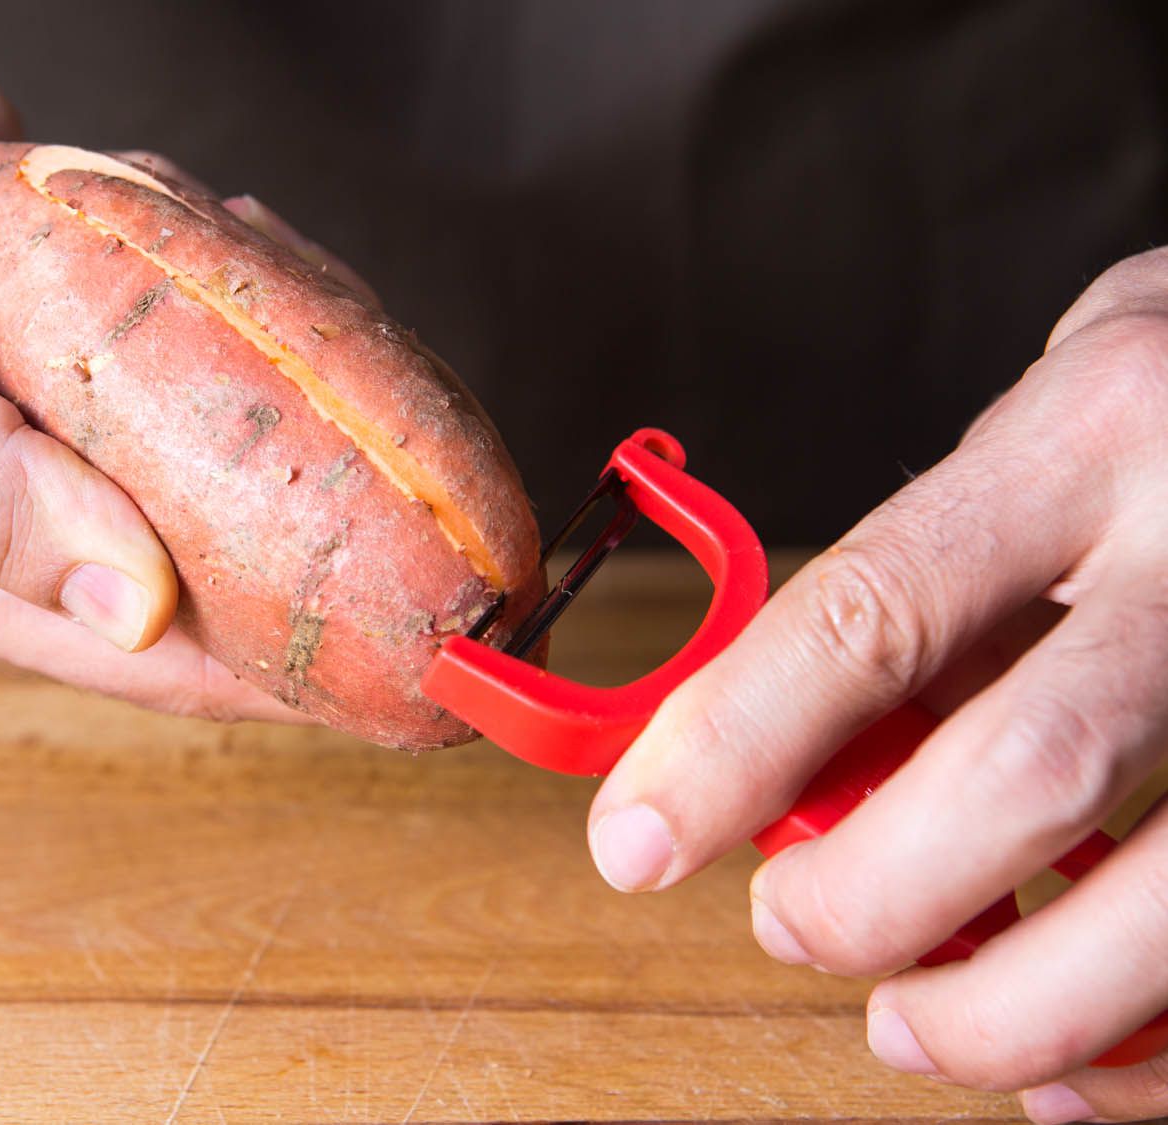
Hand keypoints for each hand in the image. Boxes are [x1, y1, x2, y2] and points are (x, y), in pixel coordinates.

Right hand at [0, 3, 339, 722]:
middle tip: (409, 469)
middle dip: (326, 534)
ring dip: (295, 402)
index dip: (303, 679)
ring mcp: (73, 447)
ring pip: (239, 473)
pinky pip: (218, 377)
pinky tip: (247, 256)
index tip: (420, 662)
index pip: (170, 666)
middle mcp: (32, 527)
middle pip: (230, 582)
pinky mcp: (100, 371)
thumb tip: (132, 614)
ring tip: (301, 320)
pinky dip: (257, 319)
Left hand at [587, 249, 1167, 1119]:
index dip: (733, 745)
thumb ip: (935, 591)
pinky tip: (1067, 1062)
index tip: (639, 836)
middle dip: (871, 895)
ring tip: (913, 1025)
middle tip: (788, 926)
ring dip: (1012, 1009)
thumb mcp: (1038, 444)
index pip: (871, 610)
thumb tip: (799, 758)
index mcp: (1087, 435)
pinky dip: (1147, 1053)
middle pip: (1023, 771)